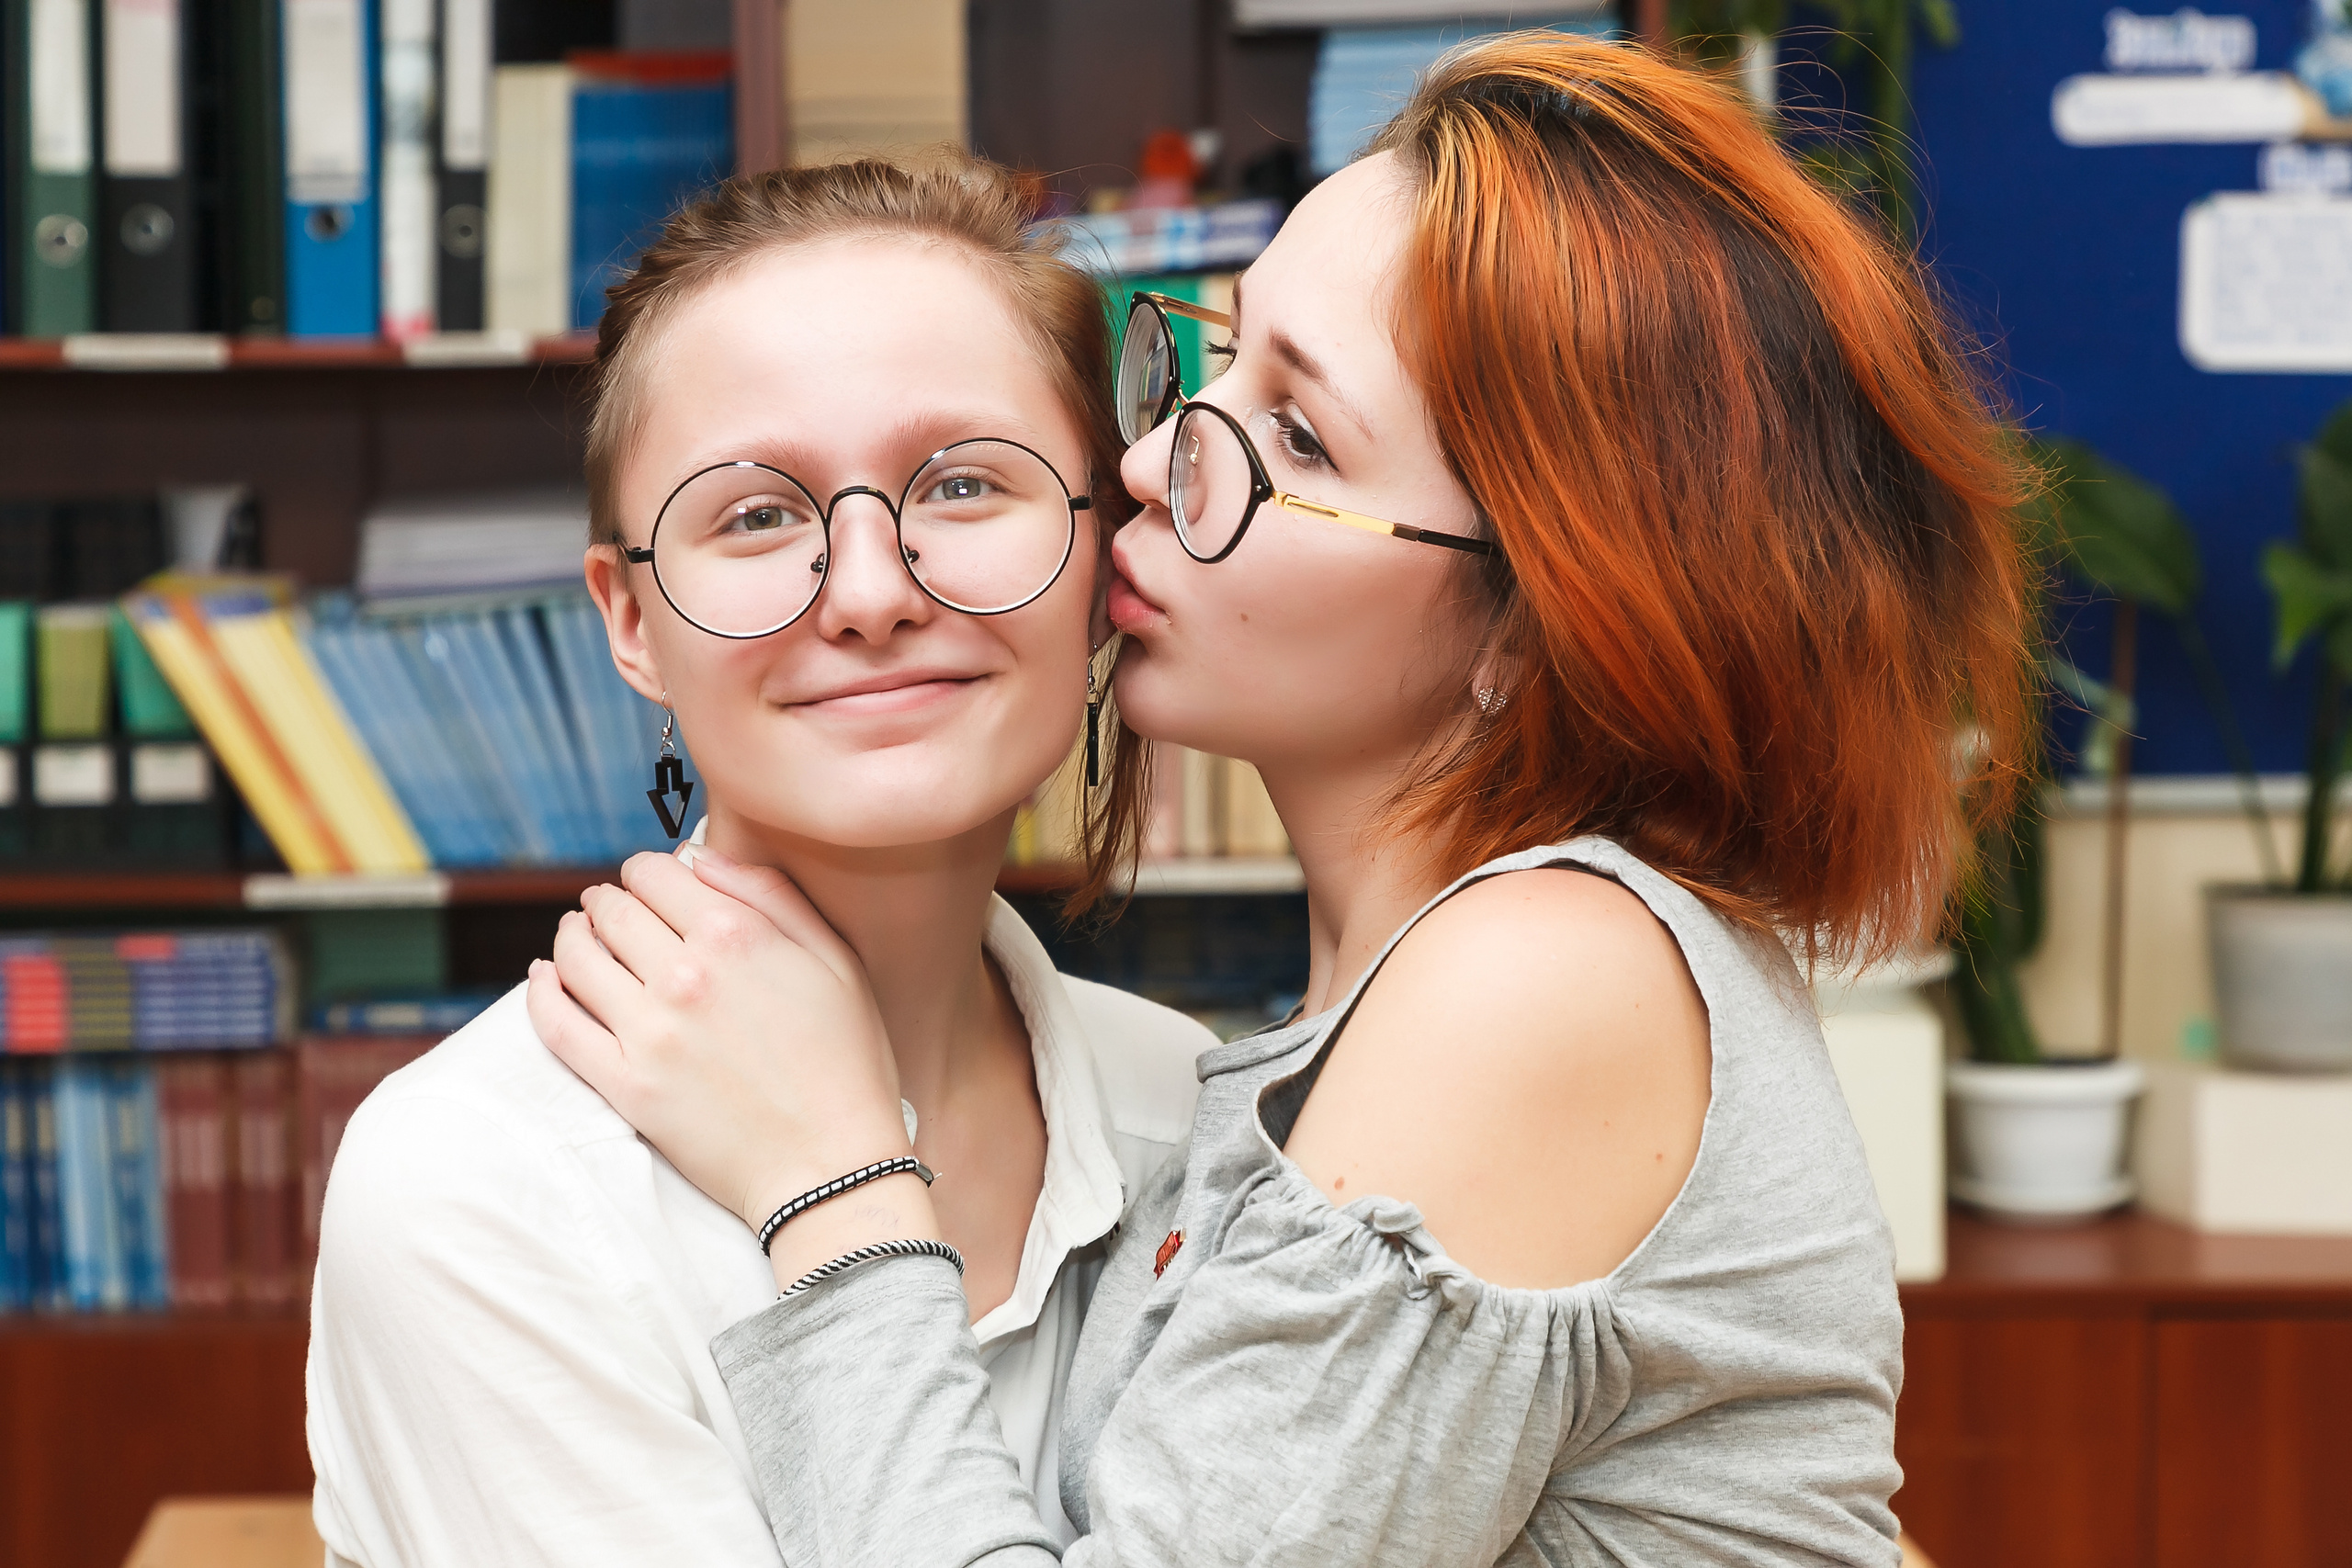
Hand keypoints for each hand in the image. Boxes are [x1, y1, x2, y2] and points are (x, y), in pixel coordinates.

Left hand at [526, 845, 913, 1238]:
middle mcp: (684, 975)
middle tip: (606, 907)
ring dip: (570, 936)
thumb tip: (700, 856)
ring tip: (576, 936)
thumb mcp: (835, 960)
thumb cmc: (846, 1061)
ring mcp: (648, 1033)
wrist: (831, 1167)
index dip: (644, 870)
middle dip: (605, 901)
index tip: (645, 881)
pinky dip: (541, 992)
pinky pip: (557, 1026)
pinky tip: (544, 978)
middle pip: (610, 911)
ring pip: (576, 958)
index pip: (654, 873)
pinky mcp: (626, 1086)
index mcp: (736, 936)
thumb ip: (771, 895)